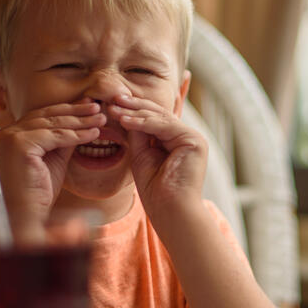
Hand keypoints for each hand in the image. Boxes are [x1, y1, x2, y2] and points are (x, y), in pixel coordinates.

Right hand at [0, 99, 104, 240]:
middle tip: (98, 106)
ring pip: (54, 124)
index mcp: (11, 134)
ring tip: (101, 119)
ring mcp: (11, 137)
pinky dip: (77, 135)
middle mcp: (7, 132)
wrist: (30, 213)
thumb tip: (83, 119)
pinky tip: (95, 134)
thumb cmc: (41, 190)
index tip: (89, 106)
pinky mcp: (19, 145)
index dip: (68, 109)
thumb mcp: (56, 157)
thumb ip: (65, 138)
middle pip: (48, 116)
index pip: (43, 115)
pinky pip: (55, 136)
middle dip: (76, 111)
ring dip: (81, 121)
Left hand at [107, 93, 206, 221]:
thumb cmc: (156, 191)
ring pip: (161, 117)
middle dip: (134, 105)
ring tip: (114, 107)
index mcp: (178, 142)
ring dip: (135, 112)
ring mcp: (193, 138)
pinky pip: (164, 126)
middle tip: (113, 97)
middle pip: (159, 114)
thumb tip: (126, 113)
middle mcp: (188, 137)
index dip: (135, 110)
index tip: (114, 104)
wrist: (170, 210)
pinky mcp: (194, 141)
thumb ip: (138, 135)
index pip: (156, 119)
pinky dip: (143, 122)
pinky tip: (125, 120)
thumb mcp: (141, 156)